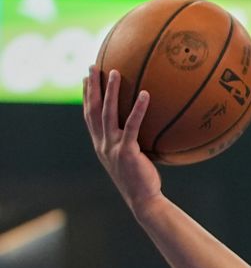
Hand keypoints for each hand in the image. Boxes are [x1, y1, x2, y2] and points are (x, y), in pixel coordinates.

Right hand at [83, 65, 162, 212]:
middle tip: (93, 66)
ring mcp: (113, 147)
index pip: (89, 116)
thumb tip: (145, 129)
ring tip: (115, 72)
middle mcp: (102, 144)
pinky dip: (138, 109)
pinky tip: (145, 94)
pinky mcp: (127, 152)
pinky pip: (133, 126)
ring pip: (108, 114)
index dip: (86, 96)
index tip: (86, 79)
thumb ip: (130, 143)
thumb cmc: (141, 180)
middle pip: (93, 110)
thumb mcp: (130, 159)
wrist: (143, 200)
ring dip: (111, 92)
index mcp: (101, 145)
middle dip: (92, 87)